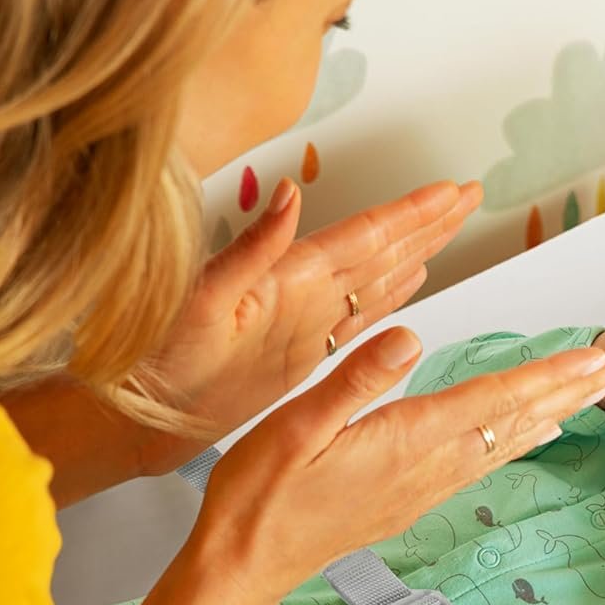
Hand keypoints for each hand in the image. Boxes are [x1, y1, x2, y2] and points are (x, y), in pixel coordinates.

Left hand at [135, 178, 482, 473]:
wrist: (135, 412)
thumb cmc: (155, 361)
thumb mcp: (200, 302)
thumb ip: (249, 250)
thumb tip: (289, 194)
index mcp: (287, 278)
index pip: (363, 237)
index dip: (411, 215)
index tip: (452, 192)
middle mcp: (300, 291)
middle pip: (379, 247)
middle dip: (427, 222)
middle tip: (469, 195)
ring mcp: (302, 319)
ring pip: (376, 277)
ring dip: (416, 252)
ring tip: (451, 229)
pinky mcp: (300, 351)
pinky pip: (358, 316)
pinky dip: (390, 297)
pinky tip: (411, 284)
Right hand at [193, 327, 604, 604]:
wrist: (247, 562)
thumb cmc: (261, 493)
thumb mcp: (295, 425)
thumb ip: (355, 380)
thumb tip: (410, 339)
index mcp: (406, 440)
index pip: (494, 399)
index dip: (549, 376)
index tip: (597, 360)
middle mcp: (429, 466)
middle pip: (518, 421)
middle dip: (574, 391)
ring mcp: (425, 486)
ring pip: (509, 442)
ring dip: (557, 413)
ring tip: (597, 392)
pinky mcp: (413, 498)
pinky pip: (484, 462)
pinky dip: (520, 440)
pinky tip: (536, 432)